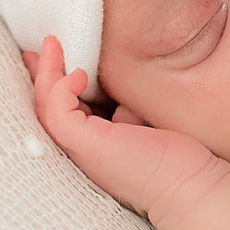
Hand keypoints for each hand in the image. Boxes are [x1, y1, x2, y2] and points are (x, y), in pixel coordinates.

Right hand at [24, 36, 229, 229]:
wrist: (189, 186)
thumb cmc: (170, 158)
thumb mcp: (139, 121)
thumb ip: (122, 106)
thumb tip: (117, 94)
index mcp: (91, 144)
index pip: (61, 111)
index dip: (53, 81)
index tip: (53, 52)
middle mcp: (79, 150)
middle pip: (44, 109)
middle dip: (40, 72)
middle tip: (44, 42)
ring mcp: (81, 150)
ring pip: (45, 110)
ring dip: (45, 73)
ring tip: (51, 44)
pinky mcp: (90, 147)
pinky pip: (59, 114)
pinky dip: (61, 89)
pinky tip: (79, 73)